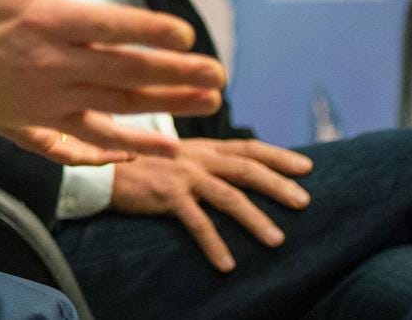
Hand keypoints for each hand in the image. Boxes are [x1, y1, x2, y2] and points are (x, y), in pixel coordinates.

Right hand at [0, 0, 224, 158]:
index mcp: (45, 22)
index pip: (106, 27)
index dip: (147, 30)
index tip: (185, 33)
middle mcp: (52, 64)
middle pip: (123, 69)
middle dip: (174, 72)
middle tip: (216, 70)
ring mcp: (53, 98)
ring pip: (119, 104)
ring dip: (168, 103)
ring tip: (209, 98)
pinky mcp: (49, 123)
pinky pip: (96, 138)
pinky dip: (132, 146)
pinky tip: (168, 146)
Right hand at [111, 138, 313, 271]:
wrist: (104, 170)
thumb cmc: (143, 166)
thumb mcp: (178, 157)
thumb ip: (206, 161)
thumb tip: (239, 173)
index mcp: (202, 147)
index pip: (247, 147)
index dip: (278, 156)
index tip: (307, 167)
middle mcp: (196, 156)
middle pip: (245, 168)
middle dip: (277, 184)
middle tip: (304, 202)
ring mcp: (182, 175)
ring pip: (228, 196)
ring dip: (255, 218)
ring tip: (277, 240)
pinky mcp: (167, 194)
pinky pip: (197, 222)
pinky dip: (214, 244)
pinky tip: (227, 264)